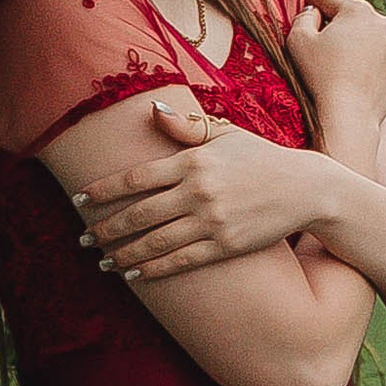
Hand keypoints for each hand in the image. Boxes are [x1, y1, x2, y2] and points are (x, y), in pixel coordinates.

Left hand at [74, 93, 332, 283]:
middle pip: (139, 213)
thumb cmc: (261, 158)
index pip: (136, 178)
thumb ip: (187, 127)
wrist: (305, 188)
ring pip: (156, 241)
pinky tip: (134, 274)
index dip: (103, 191)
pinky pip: (181, 260)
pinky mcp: (226, 245)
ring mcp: (212, 221)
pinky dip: (153, 269)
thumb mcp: (226, 134)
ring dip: (123, 253)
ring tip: (102, 262)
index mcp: (193, 161)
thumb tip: (152, 112)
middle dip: (106, 229)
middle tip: (83, 239)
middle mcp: (198, 191)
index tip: (79, 200)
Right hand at [286, 0, 385, 153]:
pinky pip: (374, 58)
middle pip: (350, 18)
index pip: (329, 1)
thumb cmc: (321, 76)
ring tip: (331, 60)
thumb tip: (314, 13)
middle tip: (314, 36)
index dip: (311, 3)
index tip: (302, 5)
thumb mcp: (299, 40)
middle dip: (333, 24)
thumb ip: (303, 18)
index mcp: (359, 10)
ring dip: (349, 43)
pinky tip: (346, 74)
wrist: (350, 115)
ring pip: (364, 38)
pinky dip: (361, 61)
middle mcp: (383, 24)